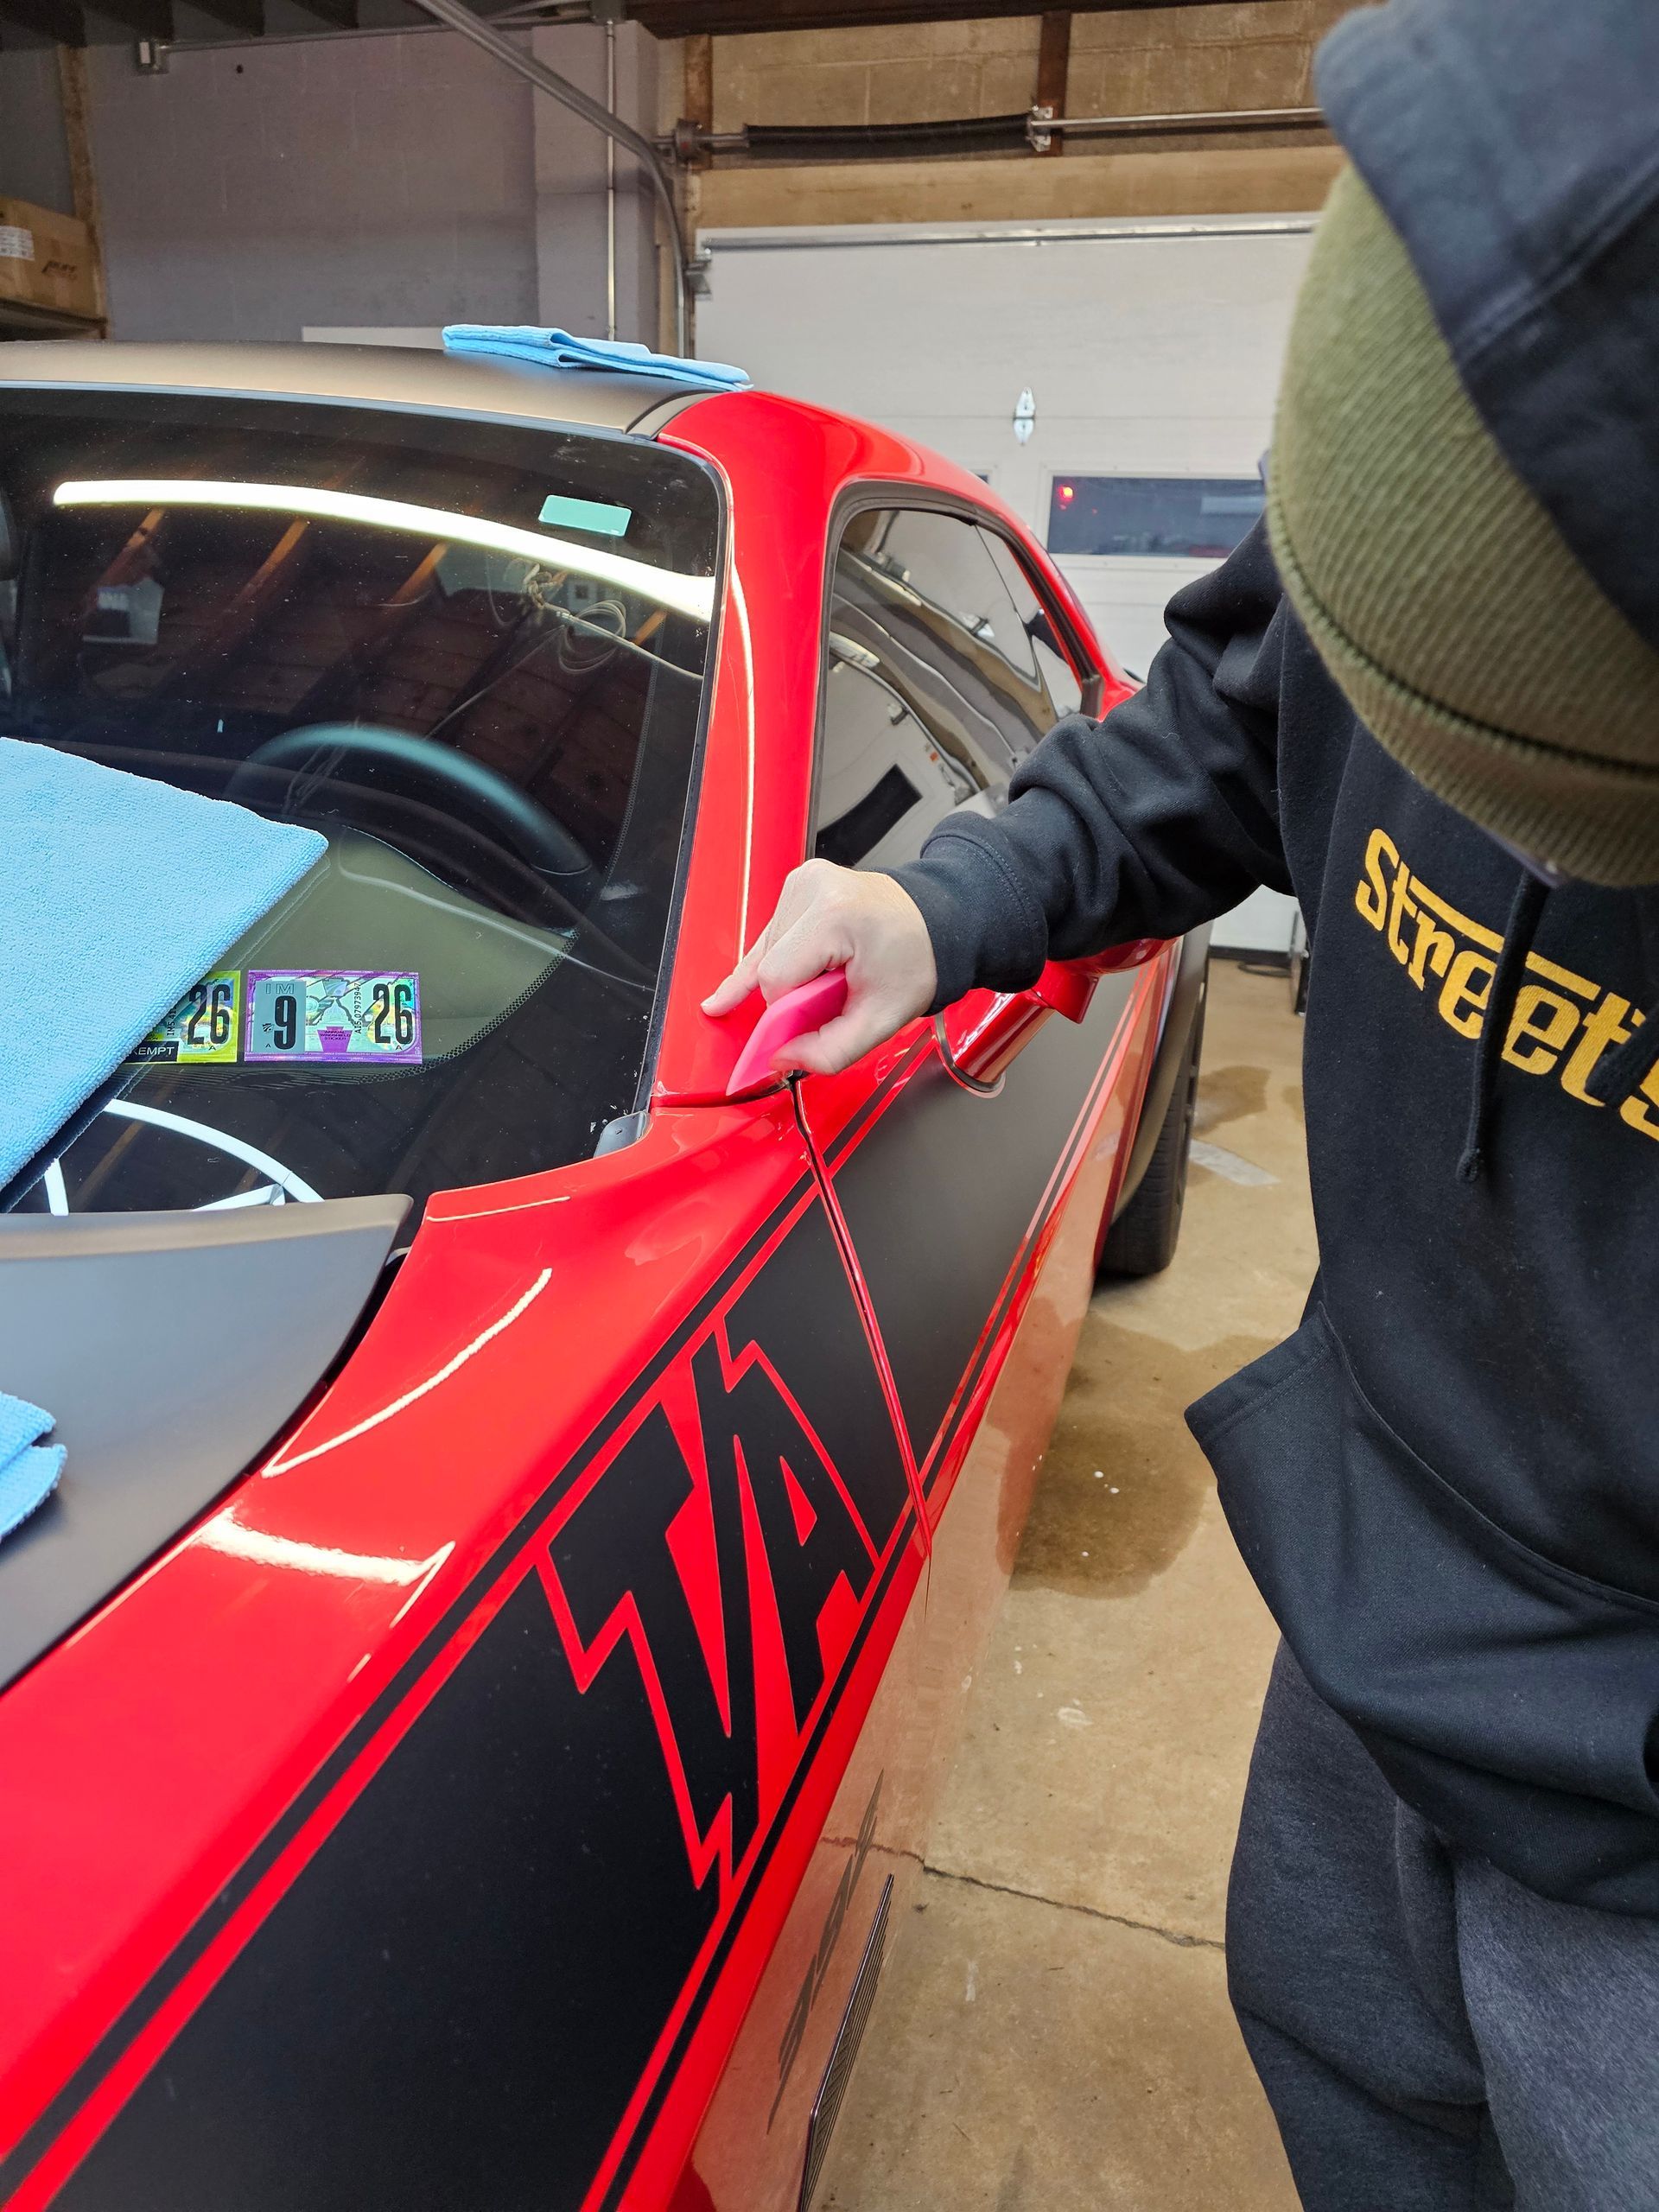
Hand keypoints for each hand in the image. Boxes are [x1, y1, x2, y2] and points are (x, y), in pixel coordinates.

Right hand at [701, 860, 937, 1075]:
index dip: (787, 1010)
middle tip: (829, 995)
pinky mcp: (800, 882)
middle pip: (766, 961)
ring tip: (828, 973)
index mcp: (833, 915)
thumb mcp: (880, 1021)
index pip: (775, 979)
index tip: (805, 1024)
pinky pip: (774, 932)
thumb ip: (829, 1052)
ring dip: (787, 971)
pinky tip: (794, 967)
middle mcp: (813, 888)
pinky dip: (785, 953)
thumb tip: (782, 1058)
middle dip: (790, 991)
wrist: (939, 923)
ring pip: (765, 947)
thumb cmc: (916, 960)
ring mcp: (805, 880)